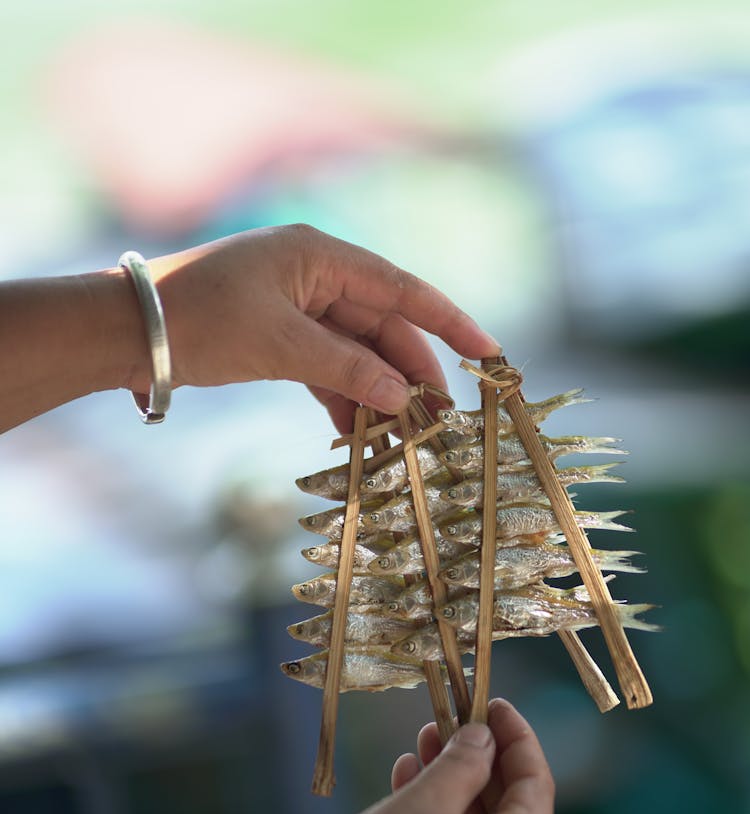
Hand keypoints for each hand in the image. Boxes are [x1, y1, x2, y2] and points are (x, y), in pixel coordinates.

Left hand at [145, 224, 498, 431]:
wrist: (127, 333)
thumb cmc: (200, 321)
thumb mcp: (280, 344)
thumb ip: (346, 368)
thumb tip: (401, 397)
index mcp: (319, 256)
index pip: (402, 289)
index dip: (449, 322)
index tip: (488, 353)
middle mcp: (314, 276)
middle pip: (382, 327)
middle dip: (411, 374)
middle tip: (439, 420)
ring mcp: (296, 308)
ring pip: (356, 352)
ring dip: (377, 393)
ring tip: (402, 438)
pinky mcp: (278, 339)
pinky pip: (326, 367)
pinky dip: (342, 397)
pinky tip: (357, 431)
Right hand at [299, 699, 553, 813]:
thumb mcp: (427, 802)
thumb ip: (463, 762)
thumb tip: (483, 739)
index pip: (536, 784)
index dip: (516, 736)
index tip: (491, 701)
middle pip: (508, 808)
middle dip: (478, 758)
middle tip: (449, 717)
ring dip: (453, 785)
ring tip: (420, 743)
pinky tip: (406, 784)